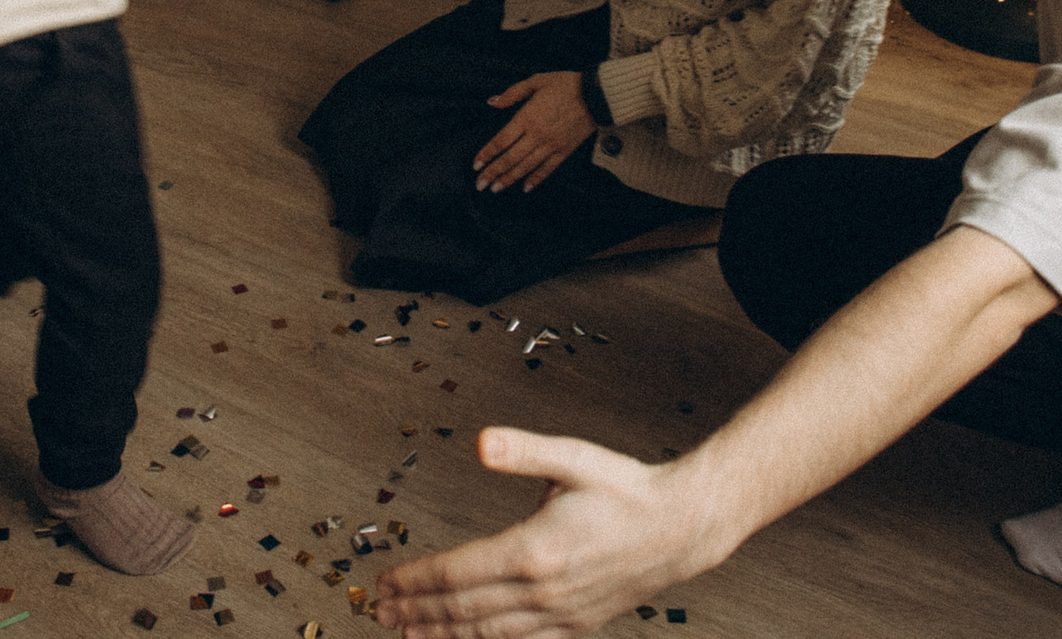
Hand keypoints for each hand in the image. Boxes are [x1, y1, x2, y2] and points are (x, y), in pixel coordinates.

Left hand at [373, 428, 723, 638]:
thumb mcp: (573, 459)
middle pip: (463, 609)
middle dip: (416, 611)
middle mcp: (543, 591)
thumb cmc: (628, 491)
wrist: (682, 528)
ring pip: (486, 633)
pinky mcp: (574, 625)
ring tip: (406, 631)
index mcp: (534, 551)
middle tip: (379, 612)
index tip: (385, 582)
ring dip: (441, 634)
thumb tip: (483, 442)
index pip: (457, 573)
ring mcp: (558, 614)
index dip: (416, 580)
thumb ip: (523, 451)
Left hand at [474, 73, 594, 191]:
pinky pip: (548, 169)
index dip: (487, 154)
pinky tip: (526, 188)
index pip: (501, 140)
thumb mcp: (536, 81)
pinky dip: (536, 179)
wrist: (597, 94)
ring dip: (509, 179)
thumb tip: (492, 102)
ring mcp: (551, 145)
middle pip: (510, 158)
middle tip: (480, 184)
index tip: (476, 165)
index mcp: (527, 117)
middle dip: (493, 172)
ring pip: (526, 166)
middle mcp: (537, 134)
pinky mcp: (565, 150)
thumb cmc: (565, 84)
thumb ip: (513, 93)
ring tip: (496, 189)